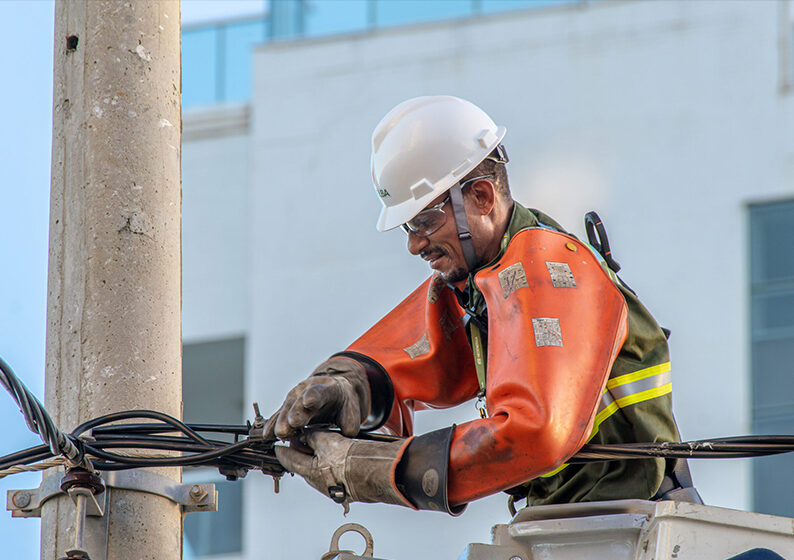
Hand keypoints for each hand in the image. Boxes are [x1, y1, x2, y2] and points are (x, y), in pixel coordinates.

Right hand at [264, 357, 370, 439]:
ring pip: (286, 409)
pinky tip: (267, 435)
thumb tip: (343, 436)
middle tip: (292, 423)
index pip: (319, 392)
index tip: (308, 402)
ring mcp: (294, 398)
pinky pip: (277, 416)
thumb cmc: (342, 405)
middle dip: (295, 412)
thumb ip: (348, 424)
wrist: (334, 394)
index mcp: (326, 389)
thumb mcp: (351, 412)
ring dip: (282, 422)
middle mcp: (307, 391)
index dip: (314, 396)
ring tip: (280, 434)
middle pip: (299, 402)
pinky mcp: (286, 407)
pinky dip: (272, 425)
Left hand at [275, 430, 411, 508]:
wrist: (374, 472)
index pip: (288, 460)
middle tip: (300, 442)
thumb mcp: (327, 440)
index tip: (277, 447)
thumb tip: (305, 436)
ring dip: (317, 460)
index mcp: (309, 471)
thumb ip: (312, 436)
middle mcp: (317, 483)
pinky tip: (338, 458)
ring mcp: (331, 488)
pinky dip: (330, 466)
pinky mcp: (345, 490)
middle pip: (303, 466)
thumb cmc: (349, 457)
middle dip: (301, 454)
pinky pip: (332, 476)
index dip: (282, 450)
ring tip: (322, 447)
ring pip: (319, 471)